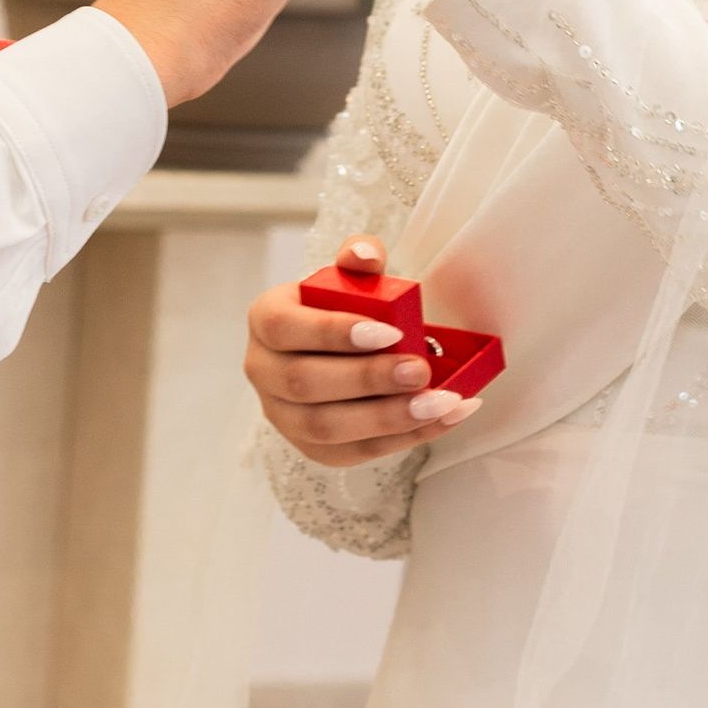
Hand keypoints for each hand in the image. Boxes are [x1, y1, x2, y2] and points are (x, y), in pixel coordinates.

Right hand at [245, 237, 486, 466]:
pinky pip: (354, 452)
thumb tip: (364, 255)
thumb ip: (359, 261)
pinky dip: (405, 438)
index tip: (390, 332)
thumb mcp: (349, 278)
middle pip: (305, 383)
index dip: (334, 332)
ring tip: (439, 402)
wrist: (338, 350)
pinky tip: (443, 418)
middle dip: (368, 380)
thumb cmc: (342, 310)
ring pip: (326, 427)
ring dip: (388, 418)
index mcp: (266, 320)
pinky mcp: (311, 448)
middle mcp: (264, 371)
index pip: (284, 328)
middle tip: (419, 371)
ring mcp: (283, 415)